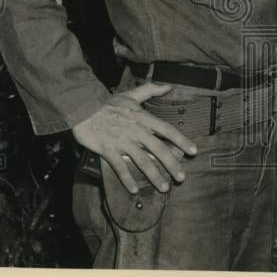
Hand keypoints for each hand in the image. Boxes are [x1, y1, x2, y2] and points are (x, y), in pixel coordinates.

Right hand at [72, 83, 197, 193]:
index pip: (167, 130)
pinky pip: (120, 168)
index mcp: (143, 118)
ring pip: (143, 161)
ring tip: (164, 188)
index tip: (193, 151)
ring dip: (154, 176)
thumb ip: (151, 90)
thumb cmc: (108, 103)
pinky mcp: (108, 150)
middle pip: (159, 149)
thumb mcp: (131, 94)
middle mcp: (136, 131)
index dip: (181, 140)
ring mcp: (122, 142)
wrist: (83, 108)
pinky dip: (127, 179)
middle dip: (172, 164)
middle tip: (182, 177)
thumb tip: (169, 86)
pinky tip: (133, 190)